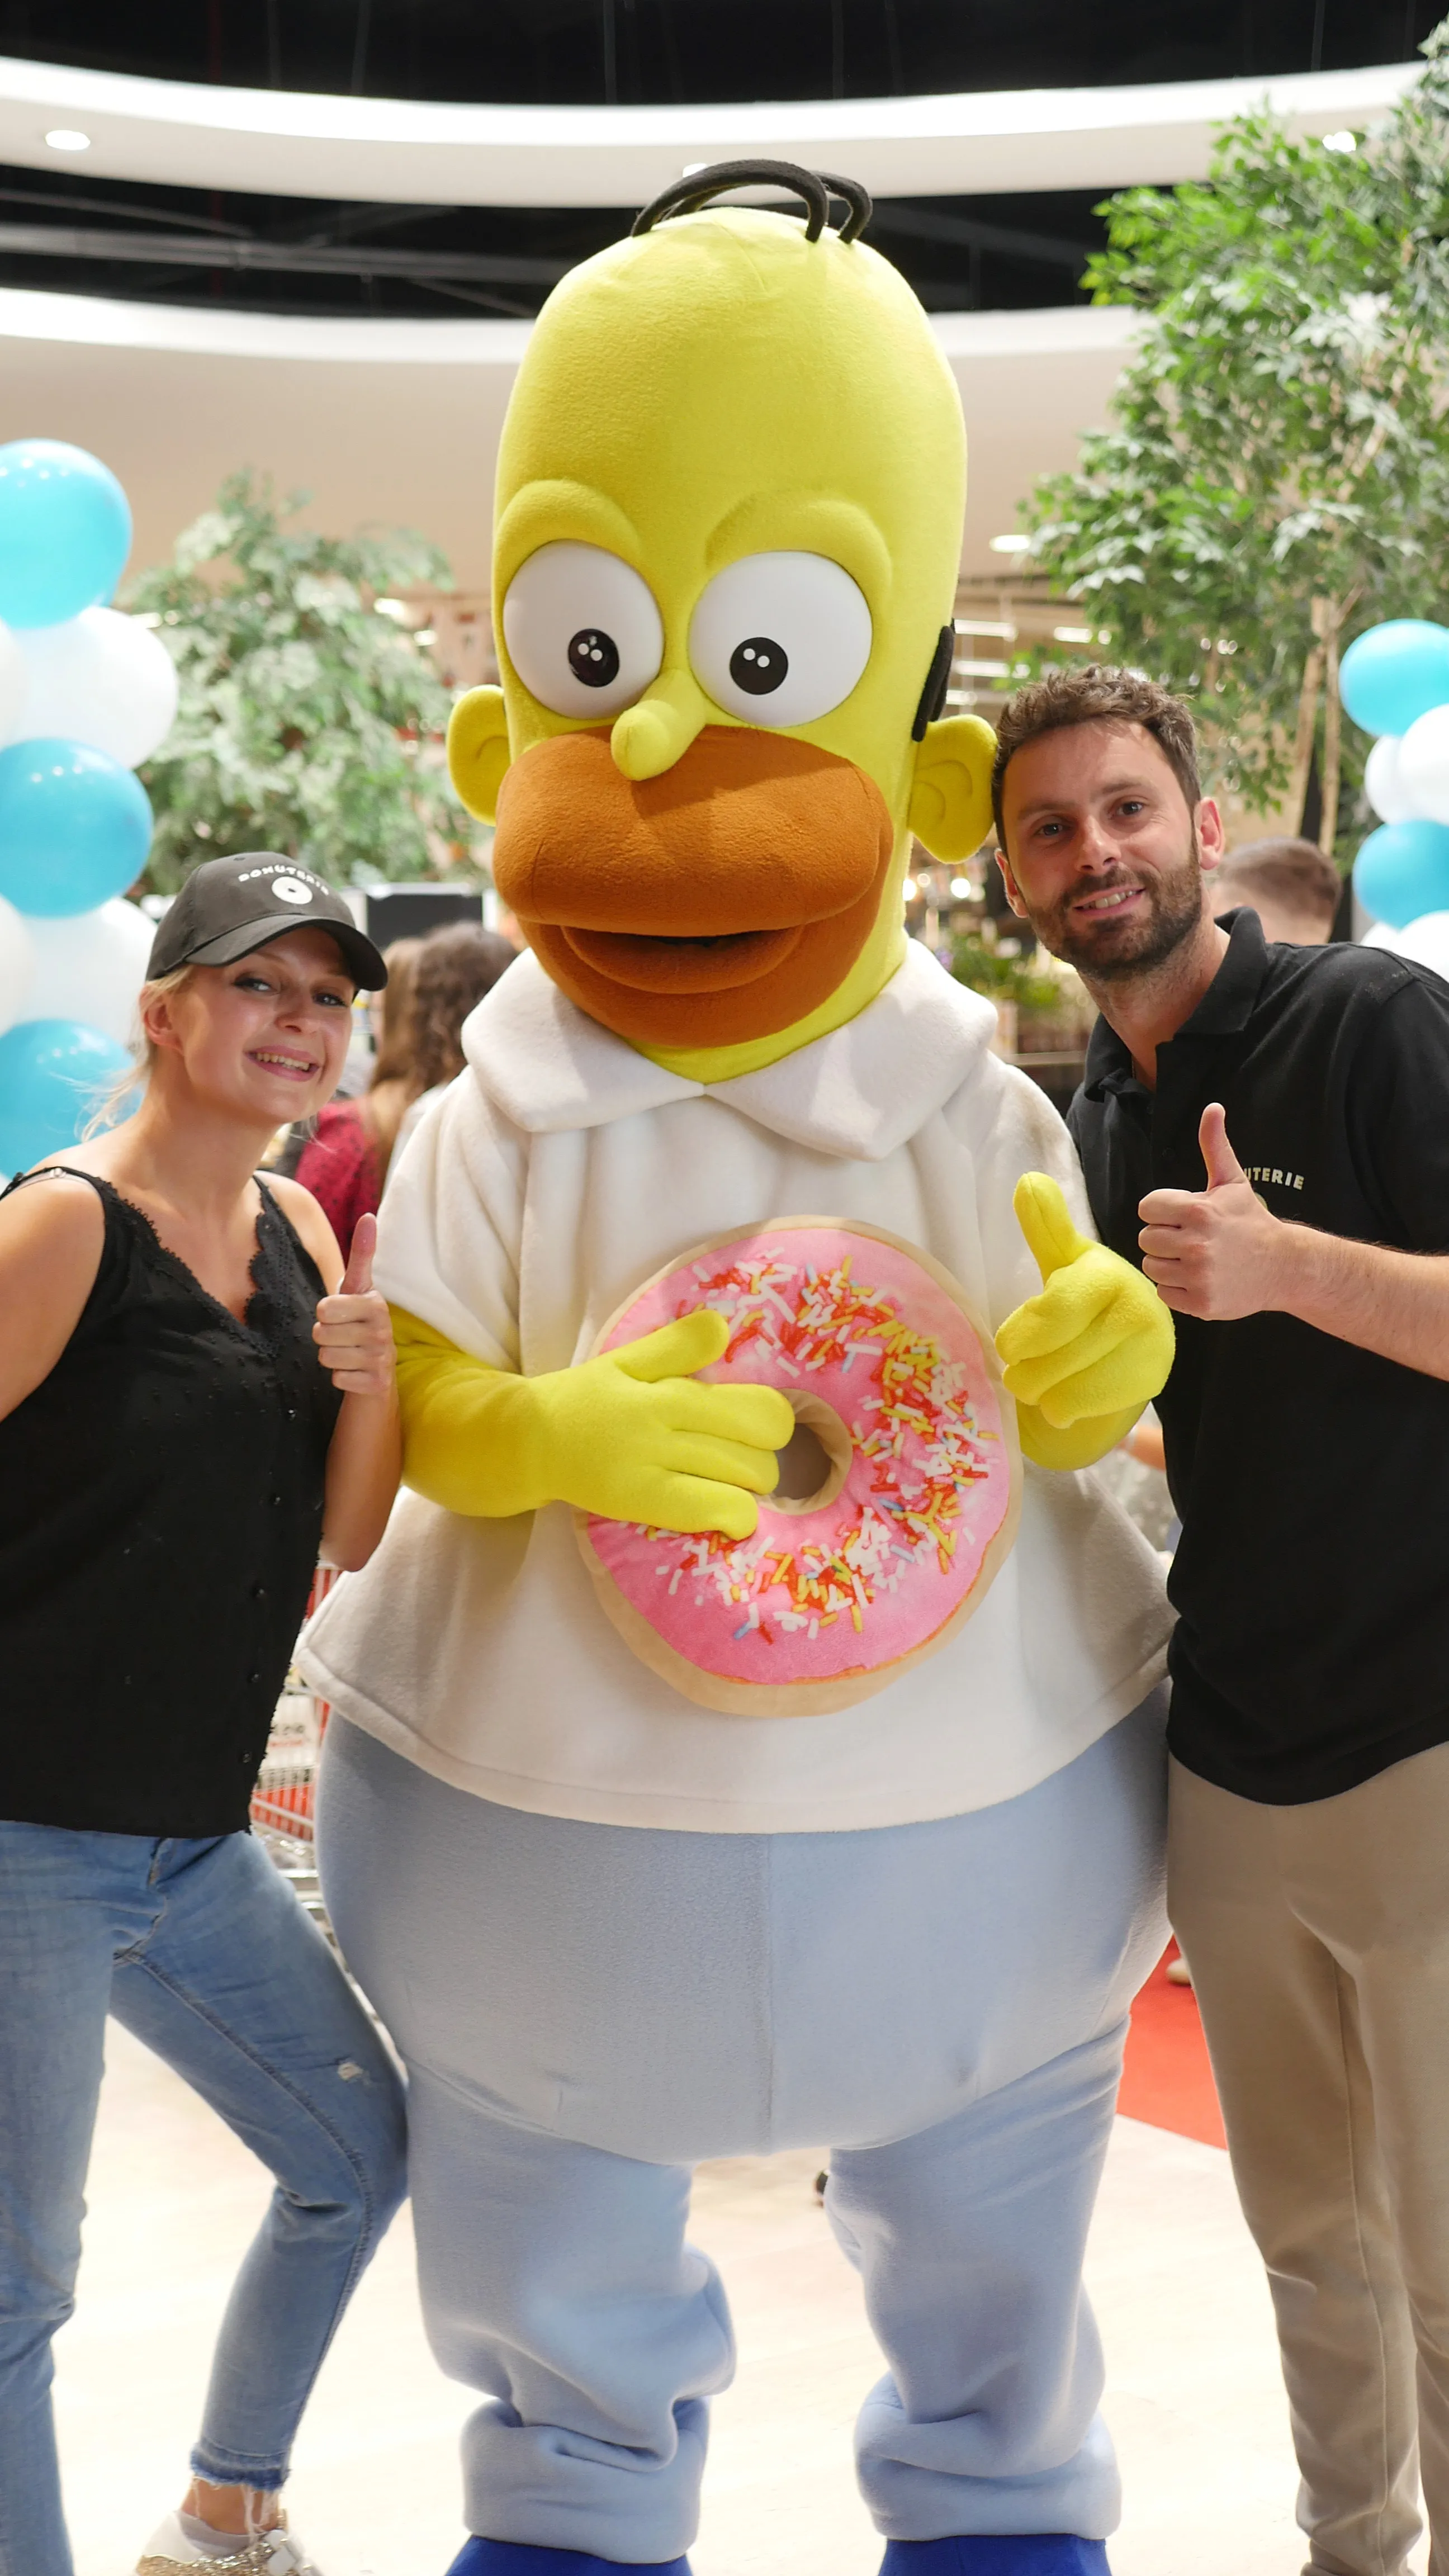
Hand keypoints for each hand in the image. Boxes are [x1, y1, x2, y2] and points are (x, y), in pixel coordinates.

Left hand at [314, 1214, 396, 1397]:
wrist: (377, 1369)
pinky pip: (336, 1378)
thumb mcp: (358, 1288)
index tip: (342, 1313)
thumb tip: (368, 1215)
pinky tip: (354, 1371)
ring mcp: (382, 1357)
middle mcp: (383, 1329)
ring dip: (331, 1357)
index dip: (325, 1313)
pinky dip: (340, 1377)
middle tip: (342, 1336)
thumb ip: (361, 1253)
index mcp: (375, 1303)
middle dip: (324, 1336)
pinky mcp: (377, 1383)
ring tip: (348, 1353)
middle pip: (320, 1333)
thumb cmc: (359, 1321)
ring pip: (326, 1357)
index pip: (324, 1307)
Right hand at [531, 1307, 796, 1538]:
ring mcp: (653, 1468)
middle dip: (763, 1454)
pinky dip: (737, 1516)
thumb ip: (677, 1345)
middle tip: (738, 1457)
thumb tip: (725, 1329)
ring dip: (751, 1487)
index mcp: (668, 1388)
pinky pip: (717, 1512)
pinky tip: (726, 1514)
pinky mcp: (642, 1503)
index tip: (751, 1427)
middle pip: (761, 1446)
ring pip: (746, 1481)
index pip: (759, 1405)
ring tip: (727, 1483)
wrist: (525, 1443)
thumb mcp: (625, 1360)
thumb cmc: (583, 1401)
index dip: (771, 1419)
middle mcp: (664, 1425)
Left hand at [996, 1172, 1173, 1427]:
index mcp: (1106, 1274)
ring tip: (1038, 1389)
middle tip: (1017, 1376)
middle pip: (1056, 1357)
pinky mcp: (1151, 1381)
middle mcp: (1135, 1307)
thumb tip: (1028, 1180)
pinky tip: (1063, 1400)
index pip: (1053, 1313)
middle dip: (1025, 1374)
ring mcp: (1148, 1347)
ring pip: (1069, 1389)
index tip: (1008, 1348)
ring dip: (1042, 1395)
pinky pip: (1088, 1406)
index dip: (1021, 1337)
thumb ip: (1045, 1225)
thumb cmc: (1089, 1295)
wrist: (1138, 1335)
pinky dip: (1066, 1408)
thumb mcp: (1064, 1259)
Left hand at [1138, 1105, 1288, 1319]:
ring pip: (1151, 1266)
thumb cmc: (1250, 1221)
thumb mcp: (1232, 1182)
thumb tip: (1212, 1107)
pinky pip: (1163, 1292)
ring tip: (1194, 1258)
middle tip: (1191, 1239)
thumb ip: (1215, 1145)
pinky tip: (1199, 1278)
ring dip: (1168, 1263)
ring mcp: (1199, 1276)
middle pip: (1146, 1238)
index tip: (1183, 1216)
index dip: (1162, 1211)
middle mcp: (1197, 1245)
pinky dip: (1177, 1288)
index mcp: (1199, 1211)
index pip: (1147, 1209)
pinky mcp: (1200, 1303)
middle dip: (1165, 1237)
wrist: (1283, 1266)